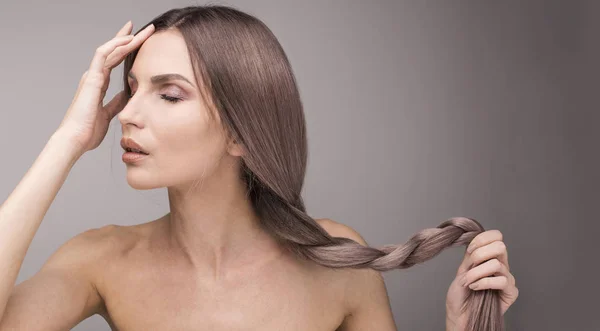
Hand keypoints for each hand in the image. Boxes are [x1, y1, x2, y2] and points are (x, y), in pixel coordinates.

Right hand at [56, 21, 154, 153]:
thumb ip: (117, 103)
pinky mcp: (91, 78)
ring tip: (143, 30)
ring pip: (110, 49)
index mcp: (99, 85)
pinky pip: (103, 54)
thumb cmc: (88, 132)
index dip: (127, 50)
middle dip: (129, 38)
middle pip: (114, 52)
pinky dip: (116, 45)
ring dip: (127, 38)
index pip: (115, 61)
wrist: (75, 140)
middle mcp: (94, 77)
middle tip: (145, 29)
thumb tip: (129, 95)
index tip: (141, 41)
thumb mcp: (109, 114)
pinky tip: (129, 40)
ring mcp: (92, 76)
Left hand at [445, 229, 518, 329]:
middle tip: (469, 266)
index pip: (496, 236)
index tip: (469, 251)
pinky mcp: (511, 292)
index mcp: (488, 257)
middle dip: (479, 254)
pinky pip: (502, 280)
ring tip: (468, 282)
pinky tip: (475, 288)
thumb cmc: (459, 295)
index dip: (481, 239)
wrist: (459, 316)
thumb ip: (472, 255)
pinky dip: (484, 283)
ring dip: (477, 273)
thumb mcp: (462, 270)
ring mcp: (507, 278)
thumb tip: (476, 239)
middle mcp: (500, 265)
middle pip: (500, 245)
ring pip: (497, 264)